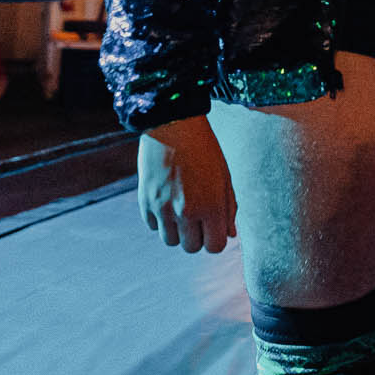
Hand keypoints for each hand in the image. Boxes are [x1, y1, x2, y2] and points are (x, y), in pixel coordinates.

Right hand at [138, 115, 235, 253]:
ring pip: (170, 241)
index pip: (215, 246)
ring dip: (177, 230)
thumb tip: (229, 235)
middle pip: (191, 247)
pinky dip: (160, 219)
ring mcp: (163, 208)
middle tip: (196, 217)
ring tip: (180, 209)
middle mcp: (187, 212)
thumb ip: (229, 209)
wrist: (172, 126)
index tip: (213, 228)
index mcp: (211, 206)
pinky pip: (153, 226)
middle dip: (196, 237)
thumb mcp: (224, 178)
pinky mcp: (145, 202)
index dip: (215, 239)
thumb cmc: (204, 150)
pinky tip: (166, 200)